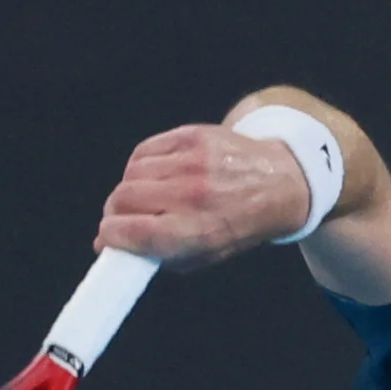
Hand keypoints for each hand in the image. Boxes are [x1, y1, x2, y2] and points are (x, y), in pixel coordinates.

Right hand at [97, 122, 314, 269]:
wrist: (282, 182)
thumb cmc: (239, 223)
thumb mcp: (206, 253)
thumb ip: (158, 254)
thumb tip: (109, 245)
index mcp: (197, 231)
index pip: (130, 231)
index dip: (110, 235)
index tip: (108, 237)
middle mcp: (194, 195)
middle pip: (122, 199)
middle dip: (116, 212)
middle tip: (125, 217)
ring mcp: (193, 161)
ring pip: (130, 173)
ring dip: (131, 187)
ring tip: (150, 195)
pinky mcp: (192, 136)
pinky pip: (144, 150)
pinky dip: (142, 164)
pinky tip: (158, 174)